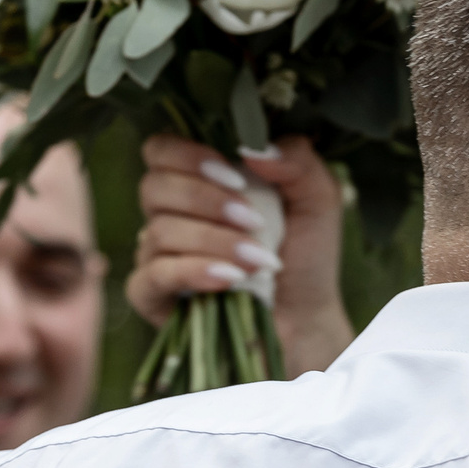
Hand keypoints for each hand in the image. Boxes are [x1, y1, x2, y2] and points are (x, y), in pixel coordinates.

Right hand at [126, 134, 356, 375]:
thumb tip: (252, 148)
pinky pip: (151, 276)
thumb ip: (297, 158)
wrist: (305, 318)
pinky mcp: (153, 296)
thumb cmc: (305, 255)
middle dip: (206, 200)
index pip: (161, 149)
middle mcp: (169, 214)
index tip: (235, 175)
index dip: (189, 155)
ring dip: (213, 241)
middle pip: (153, 186)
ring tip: (256, 261)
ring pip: (158, 232)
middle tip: (254, 221)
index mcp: (198, 181)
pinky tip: (228, 280)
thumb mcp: (317, 196)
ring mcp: (157, 256)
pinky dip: (192, 272)